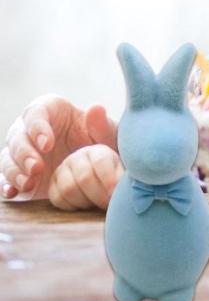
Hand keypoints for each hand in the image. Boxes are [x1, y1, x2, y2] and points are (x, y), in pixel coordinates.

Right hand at [1, 95, 117, 200]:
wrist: (97, 167)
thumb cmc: (100, 141)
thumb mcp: (106, 133)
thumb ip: (101, 123)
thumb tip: (96, 108)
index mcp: (49, 110)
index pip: (35, 114)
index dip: (37, 128)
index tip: (48, 144)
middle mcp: (29, 128)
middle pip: (17, 137)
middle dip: (24, 153)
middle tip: (38, 168)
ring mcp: (21, 151)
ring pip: (7, 158)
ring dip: (15, 171)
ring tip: (29, 182)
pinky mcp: (18, 173)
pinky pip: (4, 178)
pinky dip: (7, 184)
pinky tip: (14, 192)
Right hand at [48, 144, 122, 210]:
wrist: (106, 186)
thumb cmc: (119, 178)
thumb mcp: (127, 170)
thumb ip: (126, 173)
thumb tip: (121, 176)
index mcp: (99, 151)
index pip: (100, 162)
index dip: (109, 180)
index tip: (115, 194)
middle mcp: (78, 157)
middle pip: (84, 177)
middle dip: (98, 196)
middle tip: (108, 205)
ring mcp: (63, 170)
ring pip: (69, 189)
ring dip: (85, 202)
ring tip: (97, 205)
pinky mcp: (53, 186)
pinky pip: (57, 199)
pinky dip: (71, 206)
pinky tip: (84, 207)